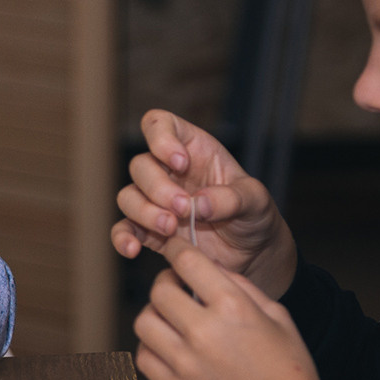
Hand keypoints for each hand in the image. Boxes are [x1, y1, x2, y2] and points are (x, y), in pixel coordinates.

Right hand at [111, 110, 296, 298]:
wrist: (252, 255)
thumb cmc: (254, 216)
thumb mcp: (256, 201)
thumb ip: (232, 198)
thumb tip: (199, 204)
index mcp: (193, 150)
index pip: (159, 125)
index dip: (161, 138)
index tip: (179, 162)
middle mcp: (168, 172)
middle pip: (140, 165)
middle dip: (158, 187)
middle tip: (183, 209)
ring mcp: (156, 202)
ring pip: (128, 196)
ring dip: (144, 212)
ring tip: (171, 228)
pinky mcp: (150, 232)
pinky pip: (124, 230)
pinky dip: (122, 238)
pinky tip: (132, 250)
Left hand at [134, 239, 341, 379]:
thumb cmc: (289, 370)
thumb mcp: (277, 316)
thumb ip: (241, 287)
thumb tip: (210, 268)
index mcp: (233, 308)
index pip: (188, 262)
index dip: (177, 250)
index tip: (176, 250)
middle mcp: (204, 332)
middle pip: (159, 290)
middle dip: (167, 282)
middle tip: (178, 288)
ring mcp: (186, 363)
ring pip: (144, 322)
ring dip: (155, 314)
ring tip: (172, 319)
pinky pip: (144, 357)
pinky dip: (151, 347)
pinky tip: (169, 346)